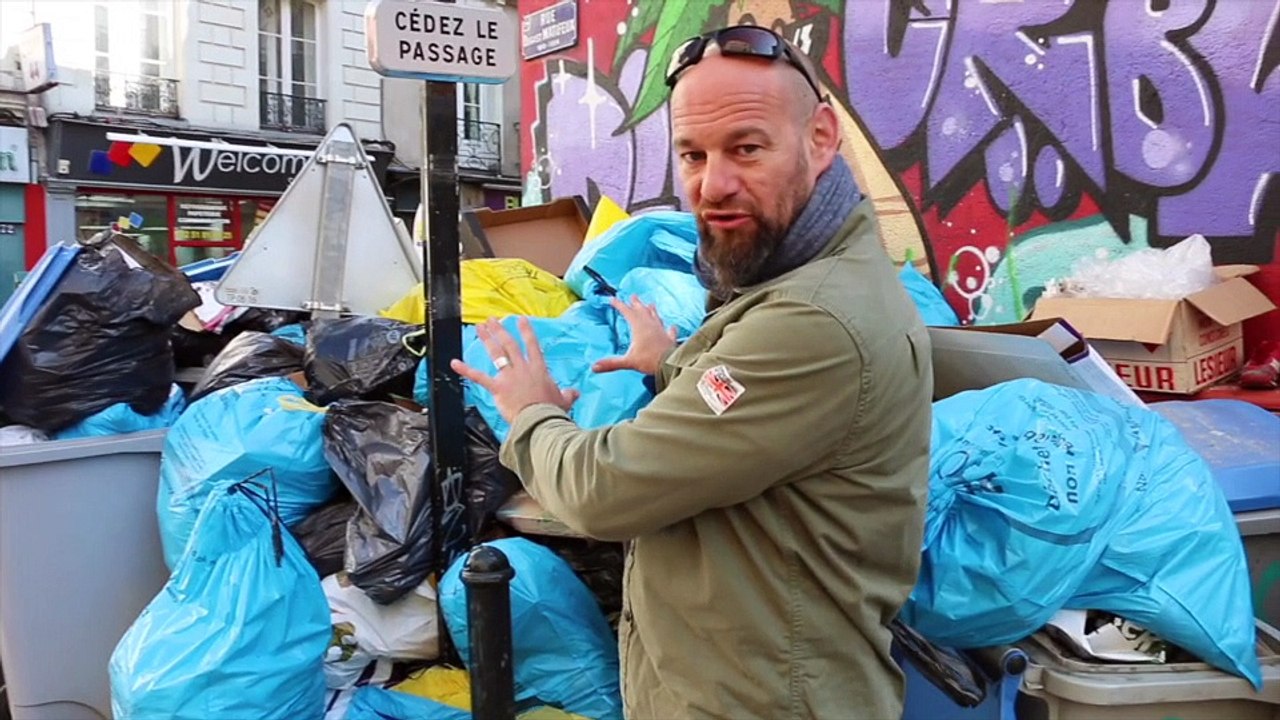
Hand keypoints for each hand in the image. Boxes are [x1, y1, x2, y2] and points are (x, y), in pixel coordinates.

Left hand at [450, 317, 579, 423]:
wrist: (540, 420)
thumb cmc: (552, 411)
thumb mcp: (564, 401)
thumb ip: (568, 394)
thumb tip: (575, 393)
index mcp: (539, 369)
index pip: (532, 345)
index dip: (526, 331)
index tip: (520, 320)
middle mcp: (523, 368)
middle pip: (510, 345)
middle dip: (500, 330)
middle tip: (492, 320)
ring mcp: (509, 377)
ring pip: (496, 354)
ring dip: (487, 339)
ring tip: (479, 328)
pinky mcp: (498, 388)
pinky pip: (479, 377)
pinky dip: (465, 370)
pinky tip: (454, 362)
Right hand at [593, 295, 678, 375]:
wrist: (670, 364)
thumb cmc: (650, 361)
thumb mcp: (628, 362)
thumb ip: (612, 363)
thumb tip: (594, 367)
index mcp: (639, 327)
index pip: (627, 312)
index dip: (619, 305)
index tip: (613, 299)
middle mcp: (650, 325)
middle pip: (642, 311)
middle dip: (636, 303)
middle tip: (633, 296)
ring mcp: (661, 331)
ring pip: (655, 317)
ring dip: (651, 310)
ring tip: (650, 304)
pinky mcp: (669, 338)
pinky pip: (669, 330)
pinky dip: (670, 328)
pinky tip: (672, 326)